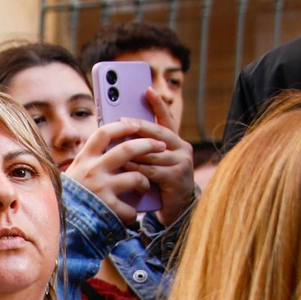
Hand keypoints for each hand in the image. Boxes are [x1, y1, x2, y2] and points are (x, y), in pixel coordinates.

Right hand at [65, 124, 164, 224]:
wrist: (59, 223)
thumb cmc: (69, 197)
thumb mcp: (76, 173)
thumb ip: (92, 160)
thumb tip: (113, 144)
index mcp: (84, 159)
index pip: (104, 133)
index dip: (122, 126)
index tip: (136, 123)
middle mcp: (93, 170)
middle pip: (127, 150)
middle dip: (148, 145)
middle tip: (160, 145)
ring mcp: (101, 189)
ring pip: (136, 177)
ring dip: (145, 182)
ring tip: (144, 186)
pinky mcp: (108, 209)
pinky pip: (131, 209)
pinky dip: (134, 212)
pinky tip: (131, 214)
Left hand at [129, 90, 196, 226]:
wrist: (176, 210)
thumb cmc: (159, 183)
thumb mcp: (153, 161)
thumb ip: (143, 148)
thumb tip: (120, 131)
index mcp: (176, 141)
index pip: (167, 119)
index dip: (158, 104)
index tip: (147, 89)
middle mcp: (183, 148)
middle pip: (158, 133)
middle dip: (139, 127)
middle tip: (122, 121)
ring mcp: (182, 163)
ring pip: (152, 153)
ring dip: (133, 151)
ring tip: (117, 147)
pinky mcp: (177, 178)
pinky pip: (152, 170)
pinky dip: (136, 168)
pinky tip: (125, 166)